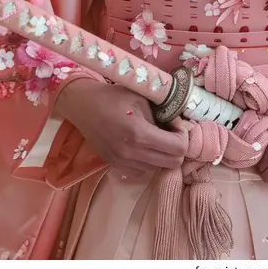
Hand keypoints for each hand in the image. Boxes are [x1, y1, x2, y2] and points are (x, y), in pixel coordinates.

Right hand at [55, 78, 187, 175]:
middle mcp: (132, 154)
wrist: (83, 106)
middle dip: (177, 147)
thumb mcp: (142, 98)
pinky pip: (142, 171)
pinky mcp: (115, 166)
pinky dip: (148, 161)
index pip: (178, 148)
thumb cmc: (114, 97)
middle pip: (172, 164)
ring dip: (162, 155)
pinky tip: (142, 145)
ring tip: (155, 137)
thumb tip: (178, 125)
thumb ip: (162, 113)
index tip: (176, 123)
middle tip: (171, 131)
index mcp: (140, 134)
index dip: (183, 135)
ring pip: (158, 169)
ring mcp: (122, 163)